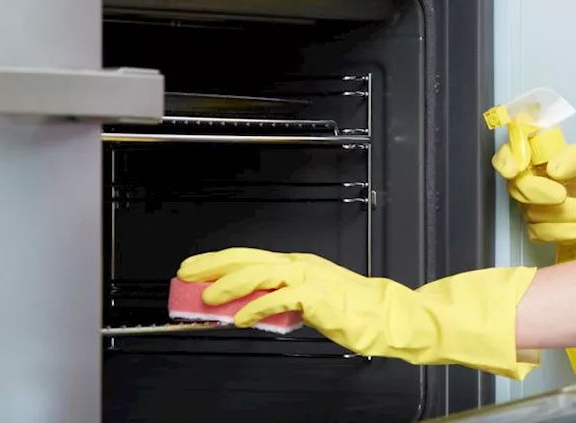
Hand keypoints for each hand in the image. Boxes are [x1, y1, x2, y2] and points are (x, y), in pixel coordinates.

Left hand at [176, 247, 539, 378]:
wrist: (389, 316)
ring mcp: (309, 278)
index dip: (220, 262)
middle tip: (186, 274)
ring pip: (260, 273)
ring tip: (206, 298)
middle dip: (214, 266)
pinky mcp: (317, 296)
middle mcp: (300, 265)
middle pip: (248, 259)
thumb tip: (245, 310)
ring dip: (229, 284)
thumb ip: (279, 303)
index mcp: (298, 265)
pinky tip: (241, 317)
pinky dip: (257, 305)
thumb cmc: (353, 311)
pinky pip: (280, 297)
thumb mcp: (307, 305)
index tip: (195, 270)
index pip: (251, 258)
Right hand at [492, 139, 575, 243]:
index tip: (514, 170)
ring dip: (560, 214)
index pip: (510, 153)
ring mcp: (536, 207)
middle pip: (517, 186)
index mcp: (541, 157)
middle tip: (563, 194)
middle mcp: (534, 180)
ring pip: (530, 212)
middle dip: (538, 192)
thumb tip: (551, 169)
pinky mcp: (543, 230)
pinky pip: (538, 233)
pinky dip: (559, 232)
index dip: (505, 159)